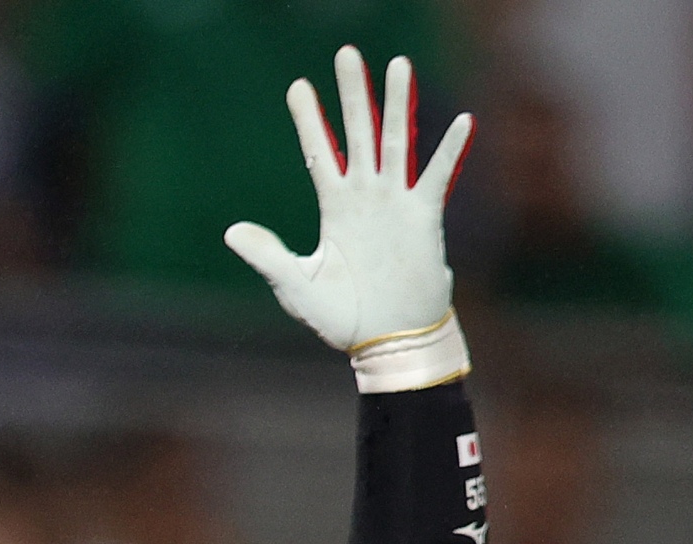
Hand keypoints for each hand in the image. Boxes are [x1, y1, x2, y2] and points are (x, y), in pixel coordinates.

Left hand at [223, 47, 473, 388]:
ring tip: (398, 64)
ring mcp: (396, 204)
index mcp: (334, 207)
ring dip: (397, 105)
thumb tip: (231, 232)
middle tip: (347, 53)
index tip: (297, 86)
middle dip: (353, 93)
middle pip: (357, 133)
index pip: (319, 152)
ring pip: (396, 142)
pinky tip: (461, 120)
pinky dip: (449, 151)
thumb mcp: (296, 286)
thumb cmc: (342, 318)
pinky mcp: (424, 218)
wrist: (387, 342)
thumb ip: (268, 256)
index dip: (310, 120)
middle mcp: (365, 197)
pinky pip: (437, 177)